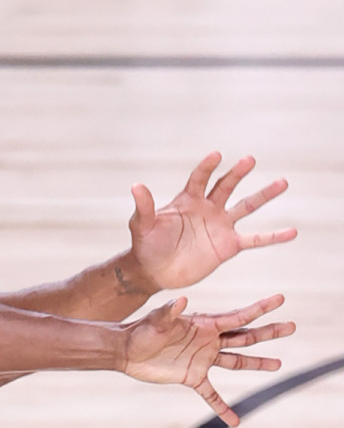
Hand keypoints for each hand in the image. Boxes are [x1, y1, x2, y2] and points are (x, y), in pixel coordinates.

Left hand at [122, 294, 294, 426]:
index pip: (238, 316)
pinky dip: (222, 407)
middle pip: (245, 337)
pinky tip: (235, 421)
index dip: (259, 309)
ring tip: (278, 364)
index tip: (280, 300)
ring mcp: (202, 359)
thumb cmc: (139, 331)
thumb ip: (169, 312)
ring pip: (236, 361)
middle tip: (291, 326)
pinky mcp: (192, 377)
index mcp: (203, 324)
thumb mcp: (155, 321)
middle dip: (268, 332)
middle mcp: (208, 341)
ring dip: (256, 363)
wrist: (124, 350)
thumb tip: (181, 300)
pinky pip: (212, 394)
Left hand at [129, 152, 296, 289]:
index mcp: (187, 200)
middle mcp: (207, 208)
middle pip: (226, 186)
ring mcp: (220, 226)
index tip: (216, 155)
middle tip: (250, 159)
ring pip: (246, 207)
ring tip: (283, 183)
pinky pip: (255, 239)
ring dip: (264, 195)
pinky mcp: (228, 246)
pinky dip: (273, 236)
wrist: (154, 271)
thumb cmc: (146, 245)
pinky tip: (292, 232)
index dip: (206, 167)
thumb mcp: (142, 225)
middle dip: (237, 173)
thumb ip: (144, 207)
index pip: (199, 179)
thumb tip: (136, 185)